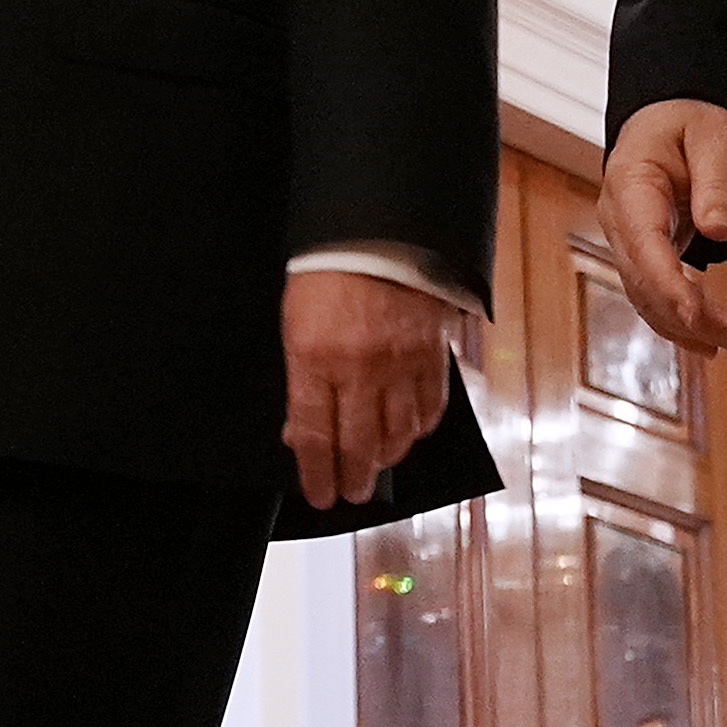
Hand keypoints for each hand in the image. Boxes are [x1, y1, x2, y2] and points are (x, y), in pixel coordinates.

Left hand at [281, 269, 456, 514]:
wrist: (380, 230)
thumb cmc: (326, 271)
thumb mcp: (295, 323)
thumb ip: (301, 378)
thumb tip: (301, 428)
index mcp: (314, 359)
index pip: (312, 435)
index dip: (316, 474)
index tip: (319, 496)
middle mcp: (358, 369)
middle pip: (357, 444)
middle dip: (353, 477)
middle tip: (352, 494)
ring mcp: (399, 364)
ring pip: (397, 433)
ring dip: (387, 457)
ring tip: (380, 466)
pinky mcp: (432, 353)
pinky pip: (430, 406)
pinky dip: (420, 427)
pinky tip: (412, 433)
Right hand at [603, 101, 726, 354]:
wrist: (673, 119)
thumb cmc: (691, 122)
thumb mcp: (715, 137)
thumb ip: (716, 181)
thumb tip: (719, 229)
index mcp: (629, 183)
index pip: (644, 244)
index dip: (667, 284)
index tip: (694, 313)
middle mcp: (619, 218)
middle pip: (645, 280)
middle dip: (688, 316)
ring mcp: (628, 241)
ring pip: (648, 297)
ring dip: (687, 327)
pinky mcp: (645, 256)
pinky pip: (655, 295)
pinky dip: (679, 322)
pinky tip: (707, 342)